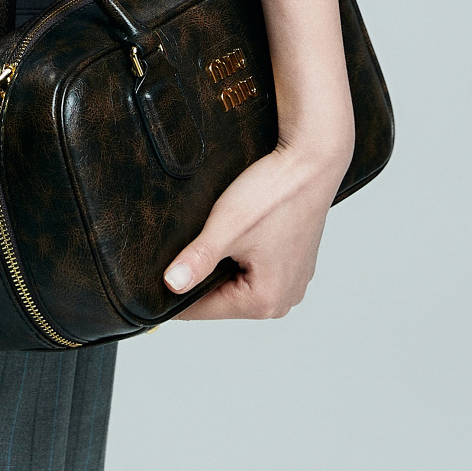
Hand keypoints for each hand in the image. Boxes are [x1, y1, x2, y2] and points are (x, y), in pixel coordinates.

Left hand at [163, 130, 352, 321]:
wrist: (310, 162)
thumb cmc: (274, 193)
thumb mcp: (226, 226)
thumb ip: (197, 259)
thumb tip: (171, 284)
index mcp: (266, 300)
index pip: (203, 309)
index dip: (176, 291)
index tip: (161, 274)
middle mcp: (284, 300)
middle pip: (222, 298)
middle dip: (205, 274)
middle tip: (203, 240)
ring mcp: (293, 283)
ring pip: (239, 284)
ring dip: (225, 264)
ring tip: (227, 233)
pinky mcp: (296, 266)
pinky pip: (257, 271)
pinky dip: (243, 256)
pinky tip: (244, 232)